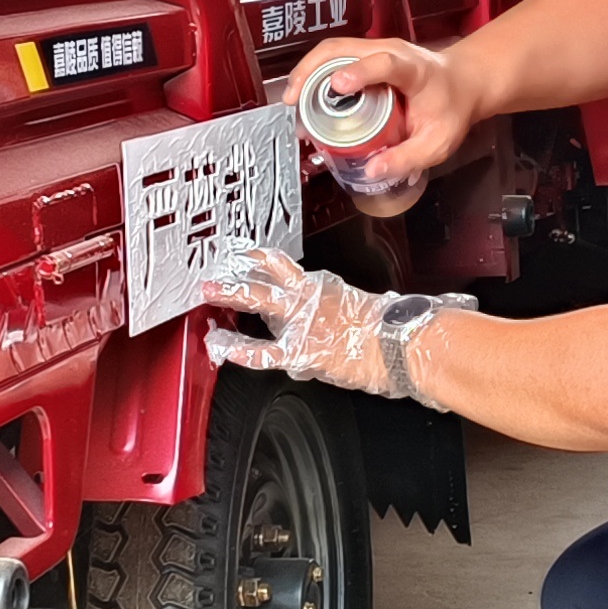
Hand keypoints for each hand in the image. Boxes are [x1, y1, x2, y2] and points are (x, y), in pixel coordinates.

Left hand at [194, 248, 468, 400]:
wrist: (401, 343)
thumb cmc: (390, 328)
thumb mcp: (357, 310)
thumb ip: (332, 314)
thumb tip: (323, 329)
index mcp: (321, 286)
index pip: (282, 269)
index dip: (259, 263)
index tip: (243, 257)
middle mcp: (307, 297)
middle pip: (264, 275)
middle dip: (236, 270)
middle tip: (213, 266)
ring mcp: (301, 321)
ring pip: (258, 300)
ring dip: (230, 293)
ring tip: (207, 292)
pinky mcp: (300, 349)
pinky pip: (264, 351)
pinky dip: (242, 350)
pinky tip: (222, 347)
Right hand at [288, 36, 463, 217]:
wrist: (463, 81)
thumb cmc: (452, 108)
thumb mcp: (438, 142)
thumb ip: (407, 157)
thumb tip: (371, 170)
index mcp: (414, 69)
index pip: (385, 63)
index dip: (361, 72)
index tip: (338, 86)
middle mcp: (390, 51)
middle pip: (343, 49)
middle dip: (312, 71)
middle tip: (293, 101)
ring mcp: (375, 49)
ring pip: (332, 50)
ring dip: (307, 72)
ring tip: (292, 103)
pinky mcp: (365, 54)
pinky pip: (333, 57)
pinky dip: (314, 74)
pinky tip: (304, 98)